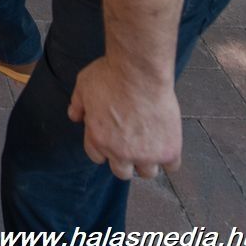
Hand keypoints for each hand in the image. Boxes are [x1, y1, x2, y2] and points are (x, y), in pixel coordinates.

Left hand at [68, 56, 181, 180]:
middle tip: (131, 144)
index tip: (110, 138)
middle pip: (121, 172)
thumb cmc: (110, 76)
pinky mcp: (169, 150)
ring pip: (147, 173)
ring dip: (147, 161)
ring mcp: (146, 154)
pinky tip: (167, 144)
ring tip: (149, 145)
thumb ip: (77, 104)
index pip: (97, 157)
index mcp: (97, 139)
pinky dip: (169, 158)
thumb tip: (74, 115)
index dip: (103, 147)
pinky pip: (171, 167)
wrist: (139, 72)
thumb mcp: (83, 86)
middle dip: (124, 160)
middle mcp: (120, 152)